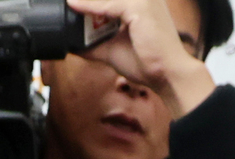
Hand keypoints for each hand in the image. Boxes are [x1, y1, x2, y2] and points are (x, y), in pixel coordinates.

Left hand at [66, 0, 215, 116]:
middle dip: (85, 0)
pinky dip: (88, 6)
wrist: (168, 76)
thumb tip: (72, 44)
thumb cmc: (148, 62)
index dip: (90, 2)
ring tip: (66, 3)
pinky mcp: (139, 6)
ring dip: (84, 0)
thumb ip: (93, 42)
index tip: (71, 3)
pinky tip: (72, 6)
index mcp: (139, 1)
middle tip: (66, 2)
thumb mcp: (113, 49)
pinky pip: (106, 4)